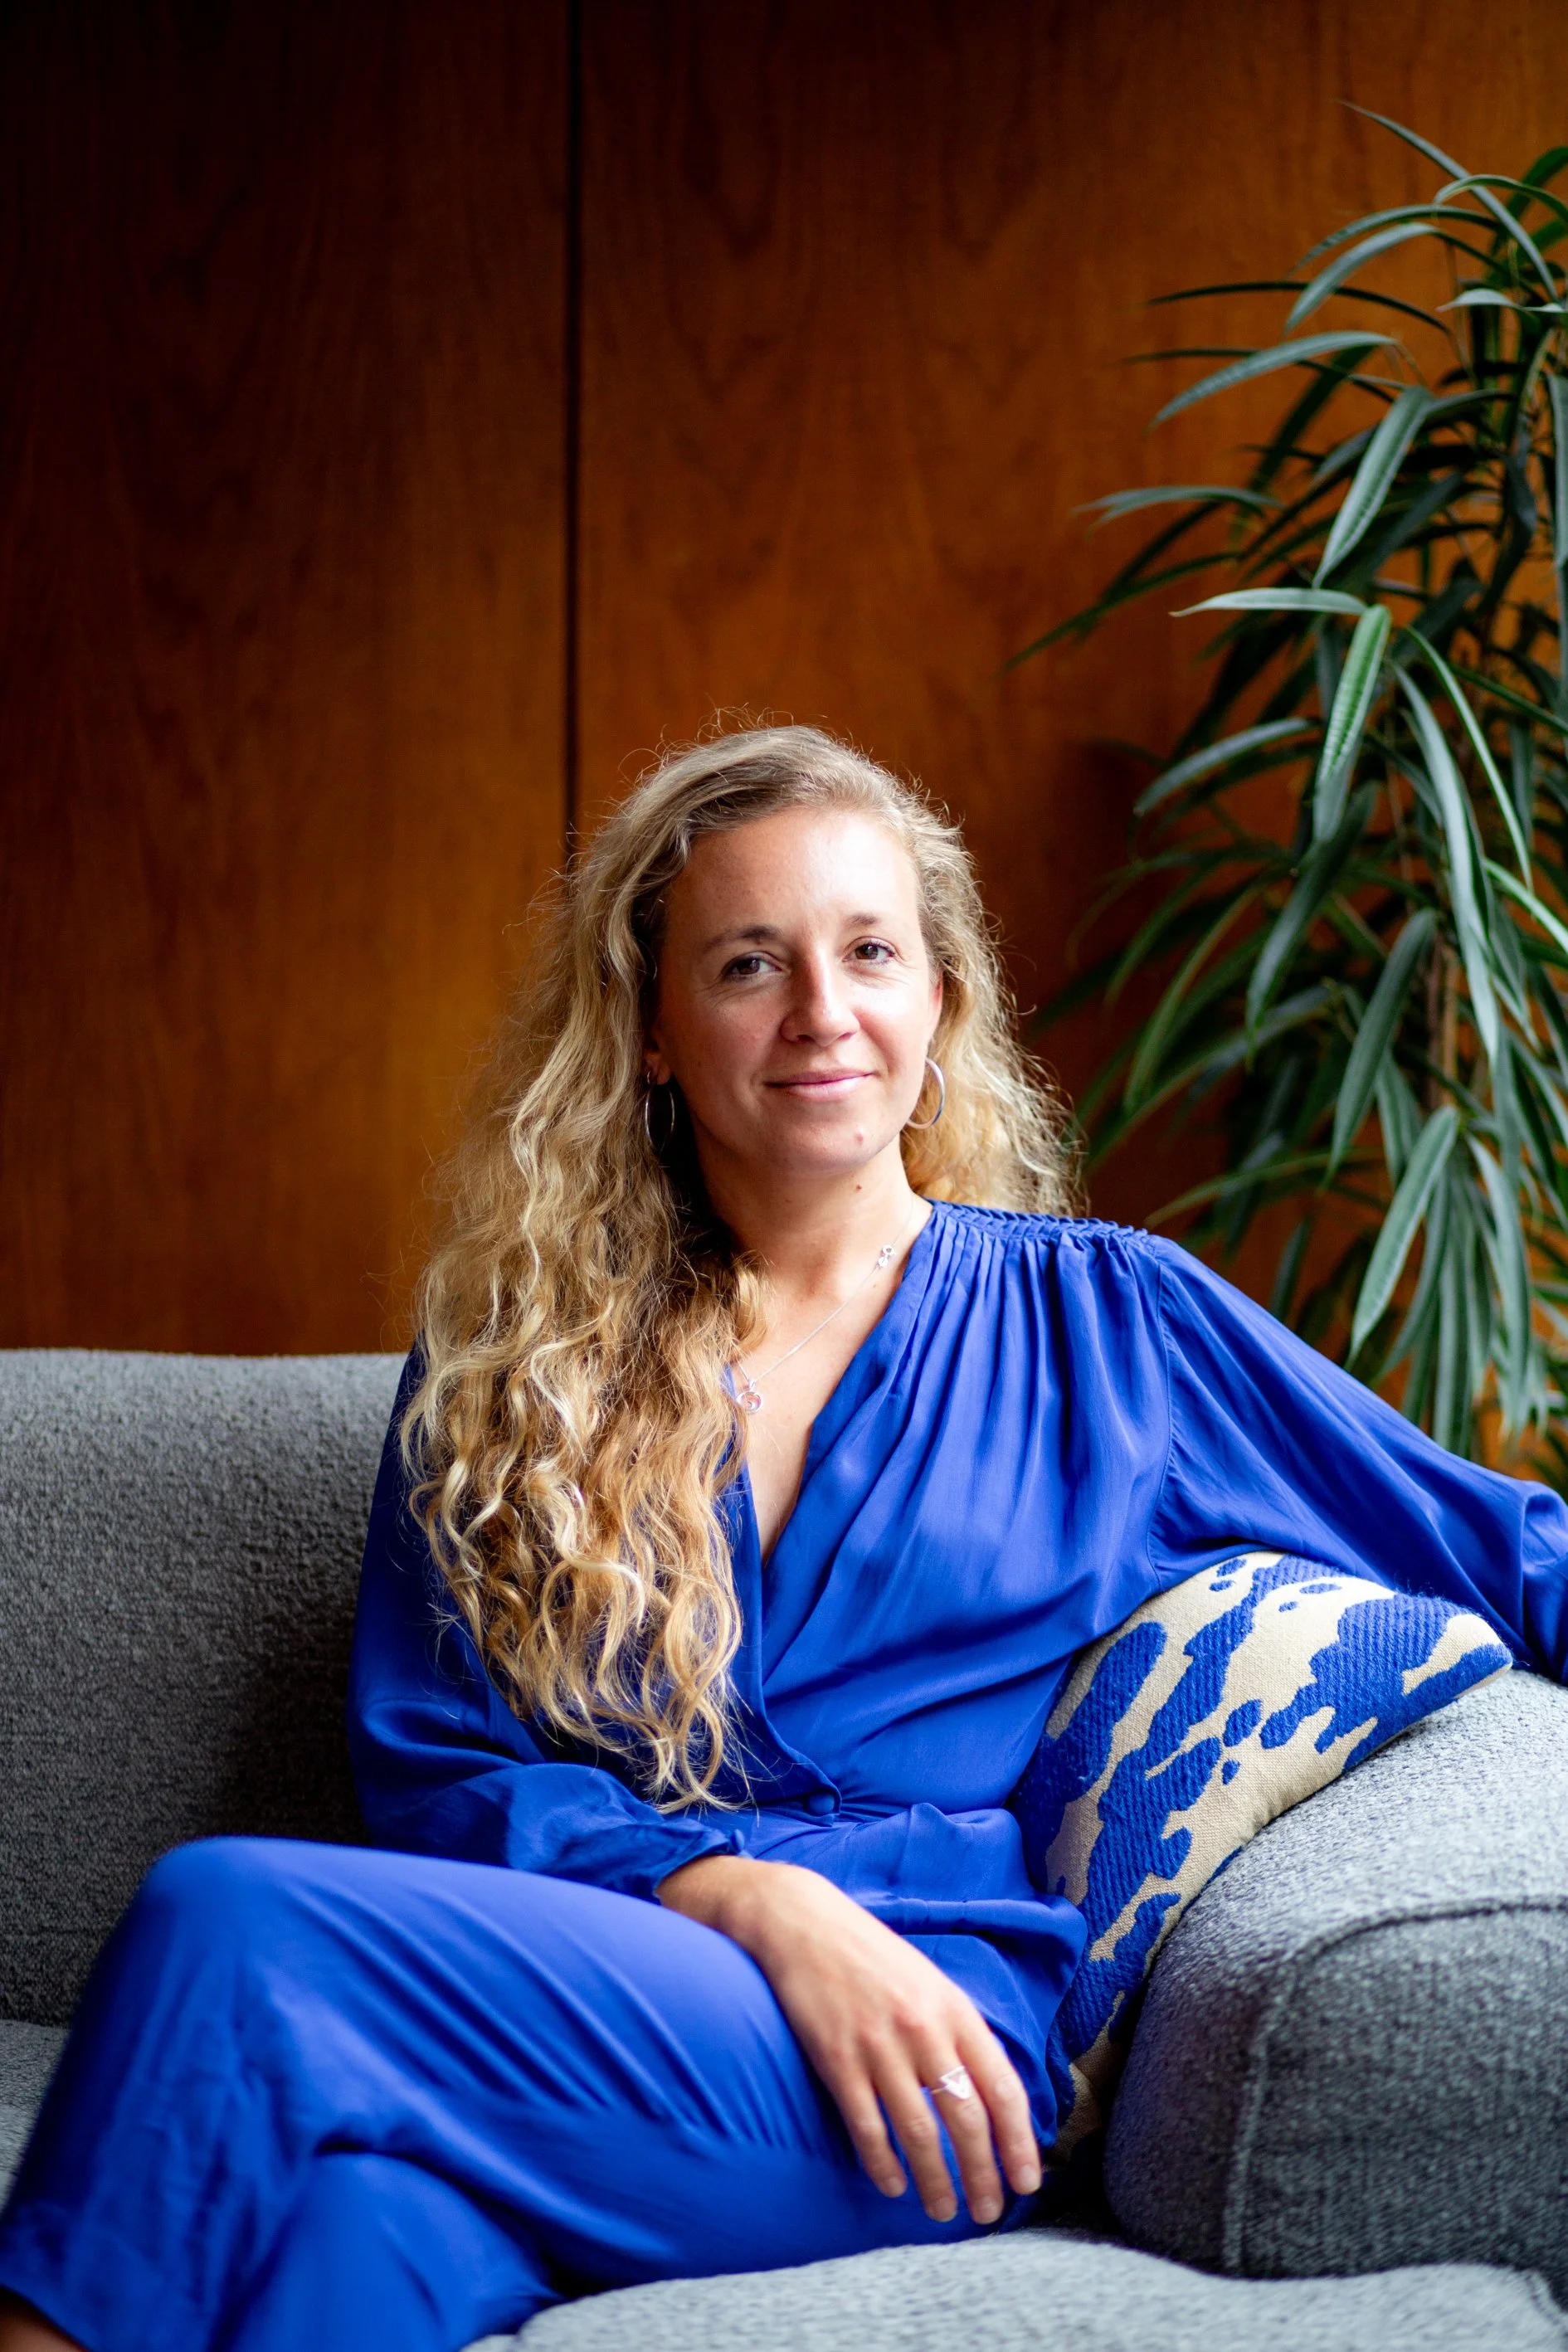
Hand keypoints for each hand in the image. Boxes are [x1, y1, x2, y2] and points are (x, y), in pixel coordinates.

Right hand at [659, 1854, 1041, 2224]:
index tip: (1026, 2181)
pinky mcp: (837, 2060)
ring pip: (919, 2134)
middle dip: (983, 2175)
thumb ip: (960, 2034)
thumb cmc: (873, 1957)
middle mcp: (923, 2030)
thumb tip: (991, 2095)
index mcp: (954, 2010)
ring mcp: (878, 2047)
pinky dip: (882, 2165)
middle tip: (987, 2213)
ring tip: (943, 2211)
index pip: (1002, 2087)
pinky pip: (867, 2127)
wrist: (803, 1923)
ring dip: (936, 2182)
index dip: (1019, 2141)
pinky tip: (892, 2185)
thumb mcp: (931, 1983)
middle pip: (966, 2120)